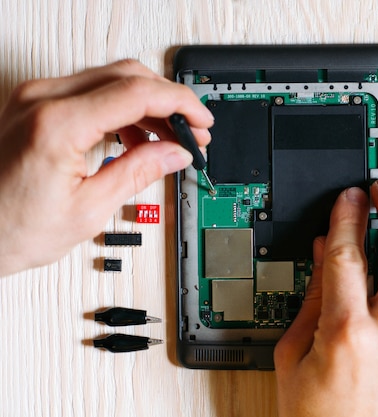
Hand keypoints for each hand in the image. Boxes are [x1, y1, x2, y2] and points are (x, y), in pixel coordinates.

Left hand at [0, 60, 212, 275]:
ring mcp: (35, 98)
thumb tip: (175, 153)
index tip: (201, 121)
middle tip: (192, 130)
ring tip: (170, 139)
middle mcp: (42, 100)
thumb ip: (138, 173)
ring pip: (111, 79)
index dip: (180, 104)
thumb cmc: (10, 228)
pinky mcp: (35, 105)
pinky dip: (122, 109)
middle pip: (127, 75)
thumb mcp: (88, 210)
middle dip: (169, 101)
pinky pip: (91, 91)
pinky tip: (138, 137)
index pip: (137, 93)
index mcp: (57, 126)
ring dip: (148, 104)